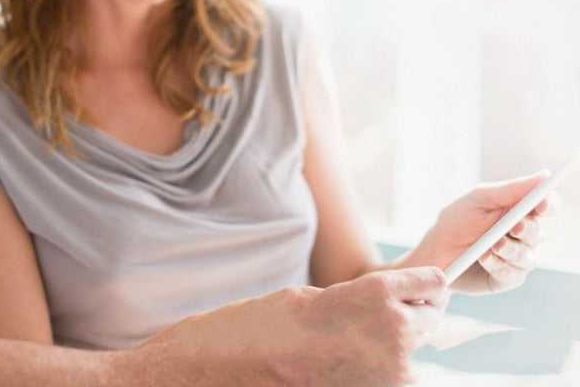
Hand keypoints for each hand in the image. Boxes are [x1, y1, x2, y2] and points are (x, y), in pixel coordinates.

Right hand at [137, 267, 447, 385]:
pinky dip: (377, 372)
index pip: (430, 284)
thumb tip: (393, 304)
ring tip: (345, 346)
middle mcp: (393, 337)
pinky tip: (340, 366)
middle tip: (373, 318)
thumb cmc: (263, 328)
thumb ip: (362, 299)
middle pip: (430, 319)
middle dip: (410, 314)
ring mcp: (390, 378)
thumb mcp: (314, 297)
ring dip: (393, 348)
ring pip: (413, 354)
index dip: (422, 283)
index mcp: (375, 297)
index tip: (421, 284)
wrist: (230, 370)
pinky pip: (393, 380)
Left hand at [417, 172, 557, 293]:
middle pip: (539, 233)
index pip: (544, 206)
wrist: (436, 250)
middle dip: (527, 229)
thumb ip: (511, 189)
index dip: (548, 204)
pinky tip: (484, 257)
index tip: (542, 203)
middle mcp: (522, 236)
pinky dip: (497, 264)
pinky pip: (512, 273)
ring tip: (493, 244)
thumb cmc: (458, 220)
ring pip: (527, 256)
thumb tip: (544, 176)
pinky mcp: (507, 278)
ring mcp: (516, 258)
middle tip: (514, 227)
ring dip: (511, 250)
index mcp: (517, 211)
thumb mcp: (480, 199)